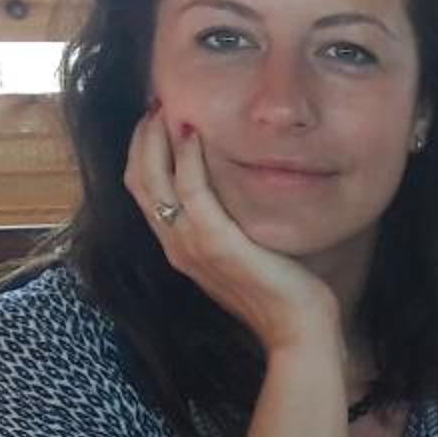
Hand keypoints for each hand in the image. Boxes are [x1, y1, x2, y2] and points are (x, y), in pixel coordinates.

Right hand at [123, 109, 340, 357]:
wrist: (299, 332)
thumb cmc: (282, 294)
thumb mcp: (245, 255)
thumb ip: (229, 228)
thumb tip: (236, 198)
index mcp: (180, 248)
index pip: (143, 192)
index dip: (142, 153)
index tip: (154, 121)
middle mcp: (176, 246)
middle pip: (138, 181)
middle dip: (142, 139)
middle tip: (155, 104)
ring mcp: (192, 246)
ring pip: (153, 181)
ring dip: (156, 139)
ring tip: (167, 109)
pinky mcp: (217, 244)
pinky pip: (192, 191)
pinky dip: (187, 158)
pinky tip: (194, 133)